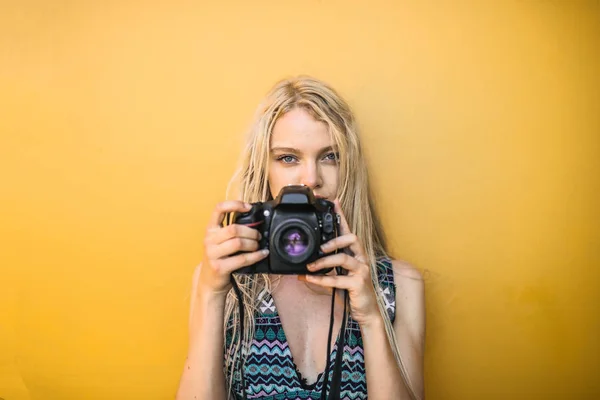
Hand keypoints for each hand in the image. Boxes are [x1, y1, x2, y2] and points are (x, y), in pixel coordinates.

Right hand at [199, 200, 268, 293]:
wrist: (209, 281)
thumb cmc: (219, 258)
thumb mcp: (220, 242)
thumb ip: (231, 231)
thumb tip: (254, 223)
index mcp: (210, 230)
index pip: (219, 209)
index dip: (234, 205)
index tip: (248, 207)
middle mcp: (209, 240)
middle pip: (234, 229)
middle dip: (251, 231)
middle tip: (258, 236)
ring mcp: (213, 254)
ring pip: (238, 242)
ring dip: (253, 244)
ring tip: (258, 246)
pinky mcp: (219, 267)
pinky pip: (242, 259)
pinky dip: (256, 256)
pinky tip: (262, 254)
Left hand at [300, 199, 379, 325]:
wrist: (366, 312)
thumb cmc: (352, 291)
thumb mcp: (340, 275)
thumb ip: (329, 266)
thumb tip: (309, 261)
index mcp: (356, 254)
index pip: (348, 231)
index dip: (342, 216)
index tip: (334, 202)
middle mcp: (361, 259)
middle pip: (352, 238)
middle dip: (334, 240)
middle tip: (319, 247)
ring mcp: (361, 270)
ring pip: (342, 258)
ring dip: (323, 261)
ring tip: (309, 266)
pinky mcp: (358, 283)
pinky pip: (337, 279)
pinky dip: (320, 279)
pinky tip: (308, 279)